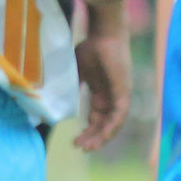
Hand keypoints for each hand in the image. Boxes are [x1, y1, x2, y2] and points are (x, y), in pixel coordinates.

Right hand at [72, 26, 132, 151]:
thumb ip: (72, 86)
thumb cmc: (91, 47)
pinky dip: (112, 127)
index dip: (87, 131)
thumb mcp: (78, 71)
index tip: (75, 141)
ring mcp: (120, 95)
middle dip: (93, 137)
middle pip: (105, 124)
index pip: (97, 118)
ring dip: (102, 136)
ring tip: (89, 147)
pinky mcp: (124, 91)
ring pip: (113, 123)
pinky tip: (103, 137)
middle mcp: (113, 96)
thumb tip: (56, 99)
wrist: (103, 33)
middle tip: (80, 147)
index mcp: (102, 93)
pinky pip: (120, 114)